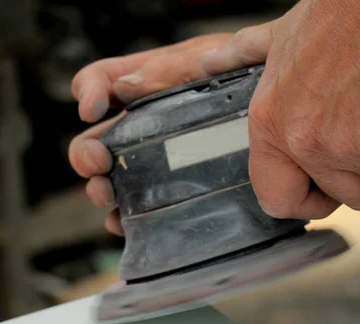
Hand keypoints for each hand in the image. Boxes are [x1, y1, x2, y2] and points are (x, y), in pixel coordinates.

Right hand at [68, 34, 232, 234]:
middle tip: (100, 164)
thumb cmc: (235, 76)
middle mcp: (141, 124)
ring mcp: (153, 159)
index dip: (86, 92)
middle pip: (93, 140)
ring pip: (111, 179)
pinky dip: (127, 218)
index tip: (90, 111)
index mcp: (144, 84)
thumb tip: (125, 86)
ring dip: (101, 190)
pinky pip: (139, 208)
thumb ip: (166, 71)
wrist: (273, 108)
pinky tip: (127, 223)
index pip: (99, 80)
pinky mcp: (170, 188)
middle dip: (85, 155)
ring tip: (109, 195)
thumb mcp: (203, 65)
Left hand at [198, 0, 359, 219]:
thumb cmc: (345, 15)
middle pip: (347, 196)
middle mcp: (310, 143)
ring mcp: (356, 148)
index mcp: (274, 125)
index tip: (322, 193)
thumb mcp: (281, 36)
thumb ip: (243, 56)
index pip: (278, 199)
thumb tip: (210, 62)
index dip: (306, 201)